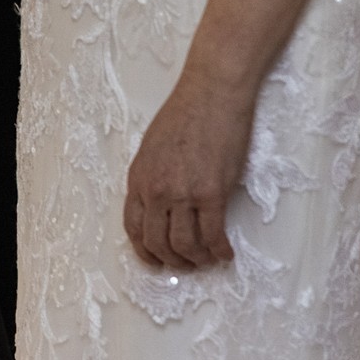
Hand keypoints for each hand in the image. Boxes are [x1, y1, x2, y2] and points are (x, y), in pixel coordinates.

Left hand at [122, 72, 253, 271]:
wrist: (211, 94)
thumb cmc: (185, 114)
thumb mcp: (153, 147)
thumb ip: (152, 177)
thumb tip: (161, 205)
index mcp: (138, 178)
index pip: (133, 227)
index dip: (144, 250)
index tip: (156, 259)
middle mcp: (155, 190)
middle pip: (157, 242)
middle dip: (171, 260)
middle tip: (185, 265)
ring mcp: (183, 193)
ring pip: (185, 245)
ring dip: (196, 259)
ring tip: (207, 259)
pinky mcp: (212, 193)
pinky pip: (213, 234)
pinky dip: (219, 250)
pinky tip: (226, 253)